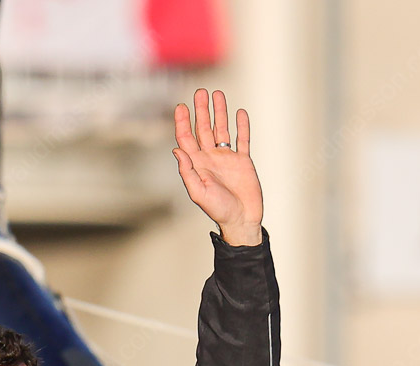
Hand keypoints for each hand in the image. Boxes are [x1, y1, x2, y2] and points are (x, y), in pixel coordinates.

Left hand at [173, 88, 262, 246]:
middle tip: (200, 92)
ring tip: (218, 94)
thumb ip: (187, 171)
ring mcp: (227, 158)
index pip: (187, 139)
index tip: (181, 106)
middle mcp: (211, 158)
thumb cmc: (218, 210)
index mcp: (197, 164)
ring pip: (222, 129)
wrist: (242, 220)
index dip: (183, 122)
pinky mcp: (243, 161)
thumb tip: (177, 150)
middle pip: (204, 129)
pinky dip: (242, 126)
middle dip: (201, 110)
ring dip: (219, 113)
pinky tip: (240, 113)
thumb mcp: (198, 192)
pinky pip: (242, 139)